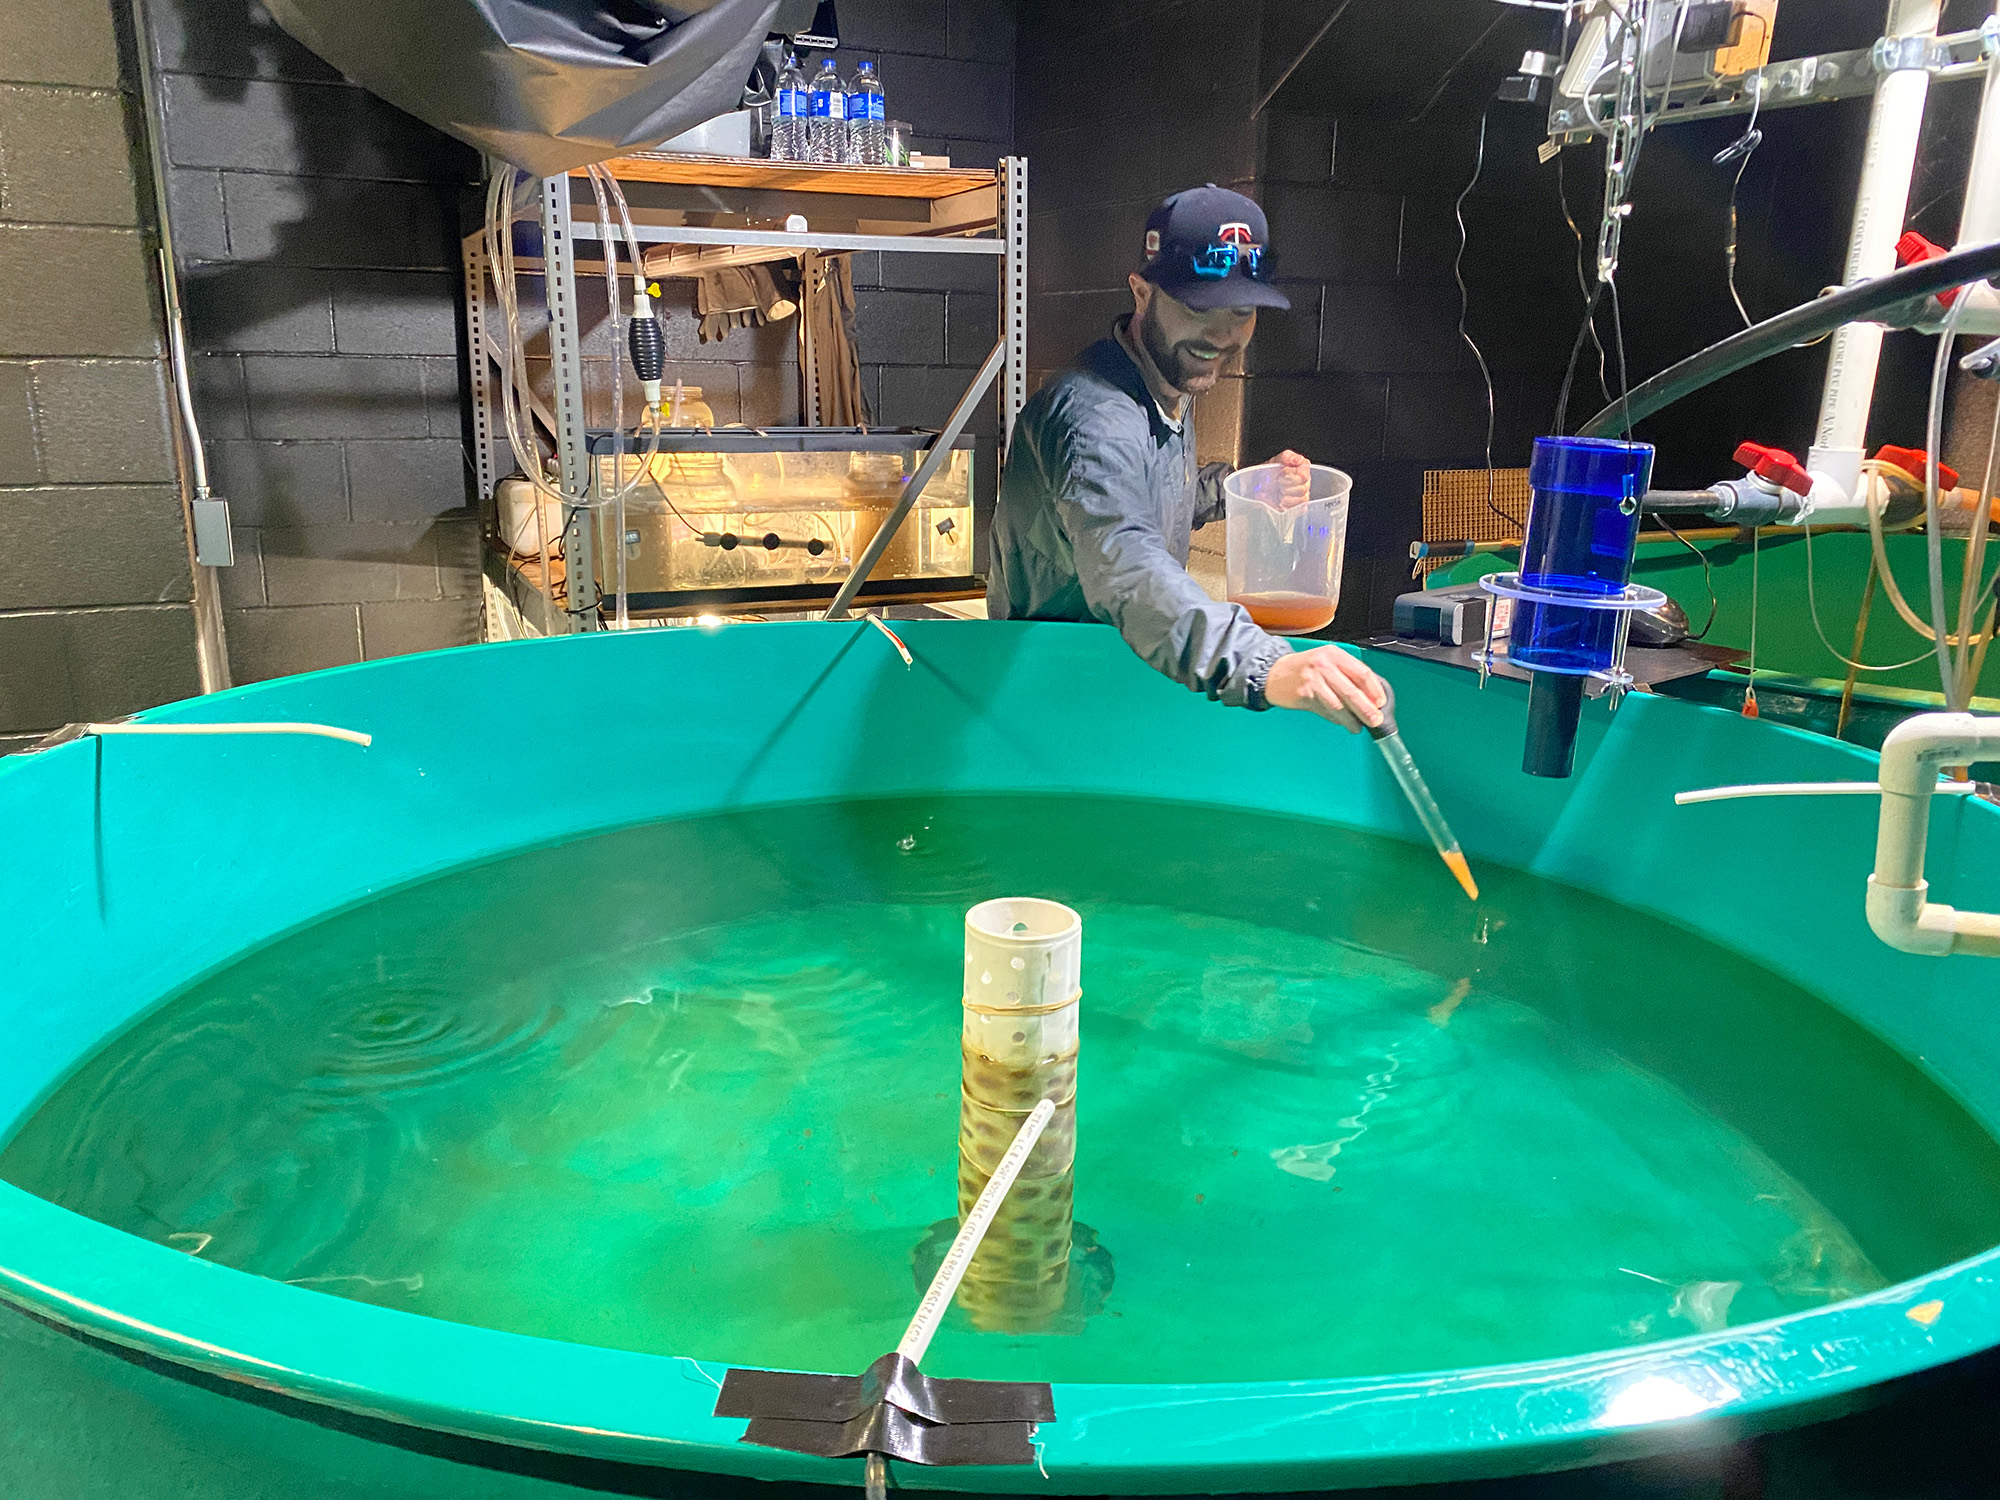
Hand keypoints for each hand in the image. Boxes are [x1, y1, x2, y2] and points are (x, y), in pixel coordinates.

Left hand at [1264, 450, 1312, 506]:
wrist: (1256, 488)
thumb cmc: (1266, 474)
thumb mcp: (1274, 461)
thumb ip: (1287, 457)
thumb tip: (1298, 459)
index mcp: (1302, 469)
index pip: (1304, 475)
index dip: (1290, 475)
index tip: (1280, 475)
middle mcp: (1305, 483)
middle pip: (1303, 489)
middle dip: (1286, 487)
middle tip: (1277, 484)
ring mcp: (1302, 496)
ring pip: (1301, 500)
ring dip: (1285, 497)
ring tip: (1277, 492)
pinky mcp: (1297, 508)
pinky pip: (1298, 509)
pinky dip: (1286, 506)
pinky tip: (1278, 501)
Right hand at [1265, 645, 1386, 731]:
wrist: (1274, 673)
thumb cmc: (1304, 669)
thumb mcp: (1327, 663)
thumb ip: (1347, 676)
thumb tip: (1370, 698)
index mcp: (1335, 654)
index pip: (1362, 673)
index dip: (1374, 690)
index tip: (1381, 703)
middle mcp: (1324, 665)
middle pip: (1352, 691)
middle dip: (1366, 709)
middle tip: (1376, 721)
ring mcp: (1313, 680)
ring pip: (1339, 705)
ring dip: (1351, 719)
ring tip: (1357, 727)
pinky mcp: (1304, 694)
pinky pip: (1325, 711)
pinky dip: (1336, 719)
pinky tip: (1341, 722)